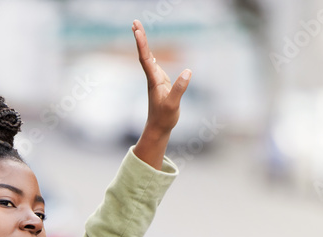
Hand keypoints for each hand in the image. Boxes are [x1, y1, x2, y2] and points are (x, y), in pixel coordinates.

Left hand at [131, 19, 190, 168]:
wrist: (158, 128)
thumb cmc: (165, 118)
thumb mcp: (173, 104)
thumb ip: (179, 88)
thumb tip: (188, 71)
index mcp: (154, 81)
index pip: (146, 59)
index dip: (142, 45)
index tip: (137, 31)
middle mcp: (152, 78)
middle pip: (144, 54)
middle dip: (140, 38)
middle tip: (134, 22)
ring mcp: (155, 80)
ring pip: (147, 57)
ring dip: (143, 43)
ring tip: (138, 29)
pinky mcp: (159, 83)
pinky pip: (153, 65)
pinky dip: (150, 54)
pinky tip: (149, 52)